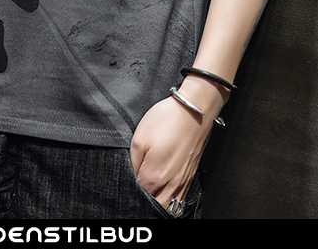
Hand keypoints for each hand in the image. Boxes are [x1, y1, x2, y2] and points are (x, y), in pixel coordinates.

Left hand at [129, 79, 223, 208]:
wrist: (193, 111)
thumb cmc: (166, 121)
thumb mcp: (139, 138)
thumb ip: (132, 162)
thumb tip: (132, 176)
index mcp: (154, 176)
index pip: (138, 194)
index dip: (129, 189)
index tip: (125, 182)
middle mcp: (170, 185)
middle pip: (153, 204)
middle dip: (143, 200)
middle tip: (136, 187)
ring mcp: (182, 183)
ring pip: (168, 206)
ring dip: (157, 202)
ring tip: (149, 190)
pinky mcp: (190, 177)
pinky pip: (179, 199)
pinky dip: (171, 200)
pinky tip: (163, 191)